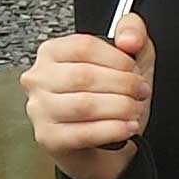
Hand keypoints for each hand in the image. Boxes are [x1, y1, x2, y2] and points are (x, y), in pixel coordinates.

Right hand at [20, 13, 154, 178]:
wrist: (103, 147)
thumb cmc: (108, 99)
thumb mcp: (126, 59)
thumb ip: (132, 32)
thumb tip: (128, 39)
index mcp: (51, 52)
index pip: (83, 46)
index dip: (117, 58)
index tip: (135, 70)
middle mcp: (39, 78)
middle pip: (84, 75)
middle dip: (122, 85)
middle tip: (140, 92)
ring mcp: (39, 109)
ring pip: (84, 105)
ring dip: (119, 108)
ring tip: (134, 110)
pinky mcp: (48, 138)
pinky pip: (84, 133)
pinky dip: (113, 130)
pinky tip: (127, 127)